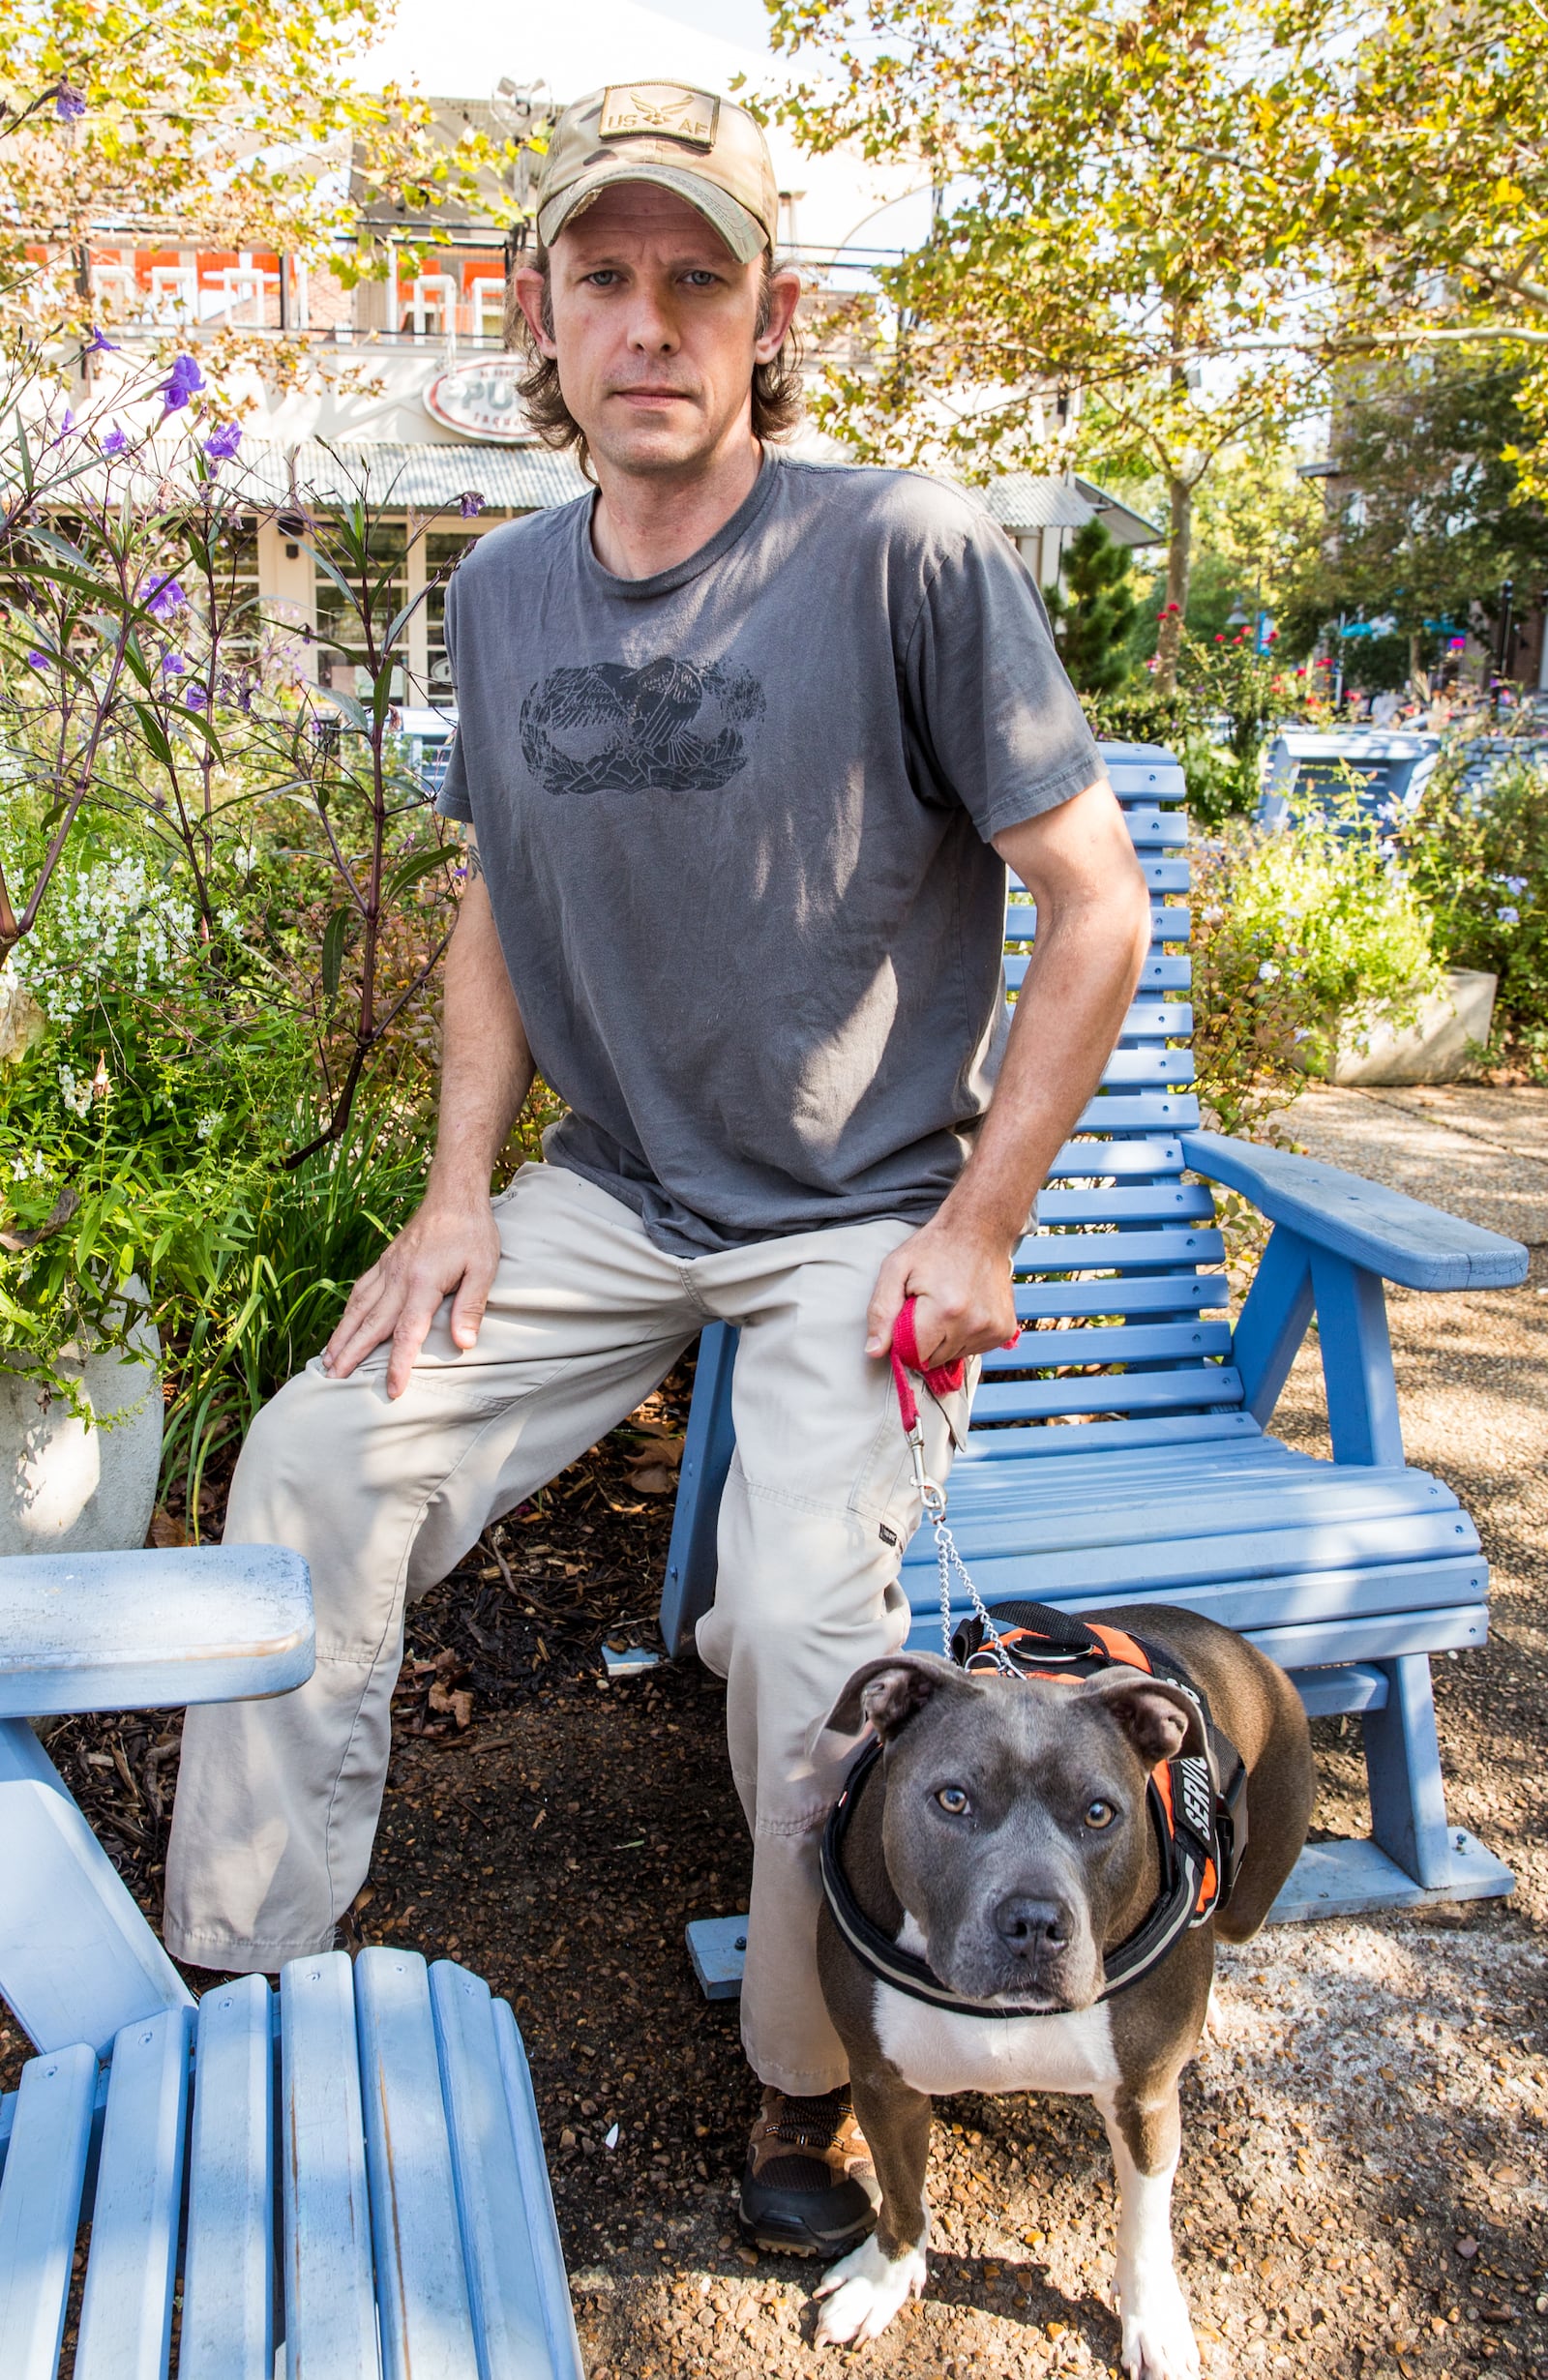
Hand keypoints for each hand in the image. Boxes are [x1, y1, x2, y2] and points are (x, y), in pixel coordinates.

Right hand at [321, 1189, 500, 1398]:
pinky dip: (347, 1313)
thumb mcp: (484, 1268)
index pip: (407, 1332)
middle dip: (351, 1355)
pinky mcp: (384, 1262)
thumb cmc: (473, 1233)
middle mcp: (398, 1278)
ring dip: (341, 1336)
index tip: (392, 1389)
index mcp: (423, 1283)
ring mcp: (387, 1269)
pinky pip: (360, 1291)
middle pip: (371, 1325)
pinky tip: (342, 1327)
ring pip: (358, 1309)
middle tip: (334, 1382)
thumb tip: (464, 1343)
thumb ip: (471, 1307)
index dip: (398, 1363)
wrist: (453, 1196)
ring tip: (327, 1362)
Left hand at [864, 1215, 1017, 1370]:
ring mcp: (993, 1329)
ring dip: (945, 1339)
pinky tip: (964, 1310)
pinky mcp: (1004, 1330)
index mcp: (944, 1310)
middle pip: (934, 1360)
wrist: (980, 1229)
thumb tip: (873, 1352)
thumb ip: (881, 1312)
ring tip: (947, 1306)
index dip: (904, 1342)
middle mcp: (973, 1324)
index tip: (907, 1318)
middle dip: (925, 1341)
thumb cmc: (933, 1248)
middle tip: (927, 1308)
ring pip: (954, 1356)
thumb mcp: (895, 1269)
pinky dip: (964, 1336)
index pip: (915, 1356)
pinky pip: (974, 1350)